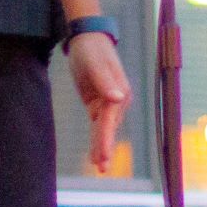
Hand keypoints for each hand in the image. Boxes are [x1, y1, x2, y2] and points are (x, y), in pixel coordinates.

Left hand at [67, 32, 132, 172]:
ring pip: (105, 129)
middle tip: (102, 168)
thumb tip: (117, 97)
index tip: (101, 157)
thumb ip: (105, 80)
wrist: (86, 38)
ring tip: (100, 167)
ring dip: (102, 147)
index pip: (109, 120)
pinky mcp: (98, 103)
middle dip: (105, 148)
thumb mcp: (95, 63)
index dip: (105, 139)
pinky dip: (98, 139)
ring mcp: (109, 102)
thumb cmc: (91, 49)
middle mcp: (118, 99)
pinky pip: (98, 125)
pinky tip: (95, 153)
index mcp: (120, 91)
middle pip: (109, 128)